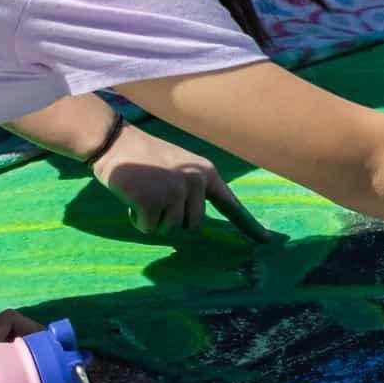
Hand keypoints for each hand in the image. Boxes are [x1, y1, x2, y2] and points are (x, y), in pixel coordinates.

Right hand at [94, 123, 270, 238]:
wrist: (116, 142)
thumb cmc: (146, 156)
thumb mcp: (180, 167)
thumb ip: (194, 189)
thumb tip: (195, 222)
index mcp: (206, 173)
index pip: (231, 203)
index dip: (249, 225)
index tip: (267, 241)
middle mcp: (195, 182)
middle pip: (193, 226)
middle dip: (172, 219)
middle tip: (156, 197)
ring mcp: (175, 191)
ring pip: (170, 229)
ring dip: (154, 220)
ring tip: (144, 194)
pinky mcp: (152, 200)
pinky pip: (149, 228)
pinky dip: (138, 220)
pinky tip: (132, 199)